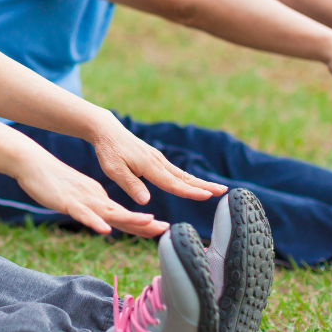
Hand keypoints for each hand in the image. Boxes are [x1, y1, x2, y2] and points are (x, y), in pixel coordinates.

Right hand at [13, 150, 170, 236]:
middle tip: (166, 229)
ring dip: (129, 218)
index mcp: (99, 199)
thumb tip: (107, 220)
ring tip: (148, 223)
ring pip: (108, 213)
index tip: (162, 230)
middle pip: (123, 215)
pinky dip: (95, 222)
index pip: (125, 215)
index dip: (143, 224)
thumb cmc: (54, 182)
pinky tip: (105, 229)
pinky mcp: (67, 202)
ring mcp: (82, 200)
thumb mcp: (79, 198)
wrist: (34, 164)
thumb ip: (93, 208)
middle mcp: (96, 199)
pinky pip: (83, 214)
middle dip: (144, 223)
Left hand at [89, 116, 226, 203]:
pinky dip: (188, 178)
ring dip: (200, 182)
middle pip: (184, 177)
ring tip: (216, 189)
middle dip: (204, 185)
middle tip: (223, 191)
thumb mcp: (113, 170)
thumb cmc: (109, 151)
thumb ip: (130, 185)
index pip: (172, 183)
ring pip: (182, 174)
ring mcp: (158, 159)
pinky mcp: (156, 158)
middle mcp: (158, 162)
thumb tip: (146, 201)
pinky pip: (176, 171)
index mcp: (149, 166)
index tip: (207, 196)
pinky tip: (194, 183)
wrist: (108, 131)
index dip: (190, 192)